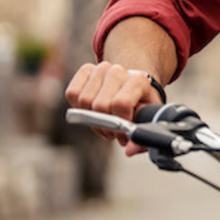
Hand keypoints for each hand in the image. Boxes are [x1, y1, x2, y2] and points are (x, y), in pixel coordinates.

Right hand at [64, 19, 176, 152]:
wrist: (134, 87)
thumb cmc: (141, 106)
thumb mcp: (148, 121)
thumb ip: (142, 138)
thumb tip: (129, 151)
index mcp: (139, 80)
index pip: (120, 105)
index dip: (119, 124)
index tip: (125, 132)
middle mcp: (119, 71)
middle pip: (99, 105)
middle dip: (105, 125)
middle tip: (114, 130)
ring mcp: (101, 69)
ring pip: (84, 101)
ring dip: (91, 118)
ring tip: (105, 121)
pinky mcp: (86, 70)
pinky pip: (72, 93)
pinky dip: (78, 107)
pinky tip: (92, 110)